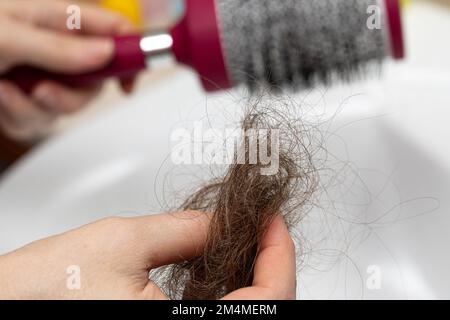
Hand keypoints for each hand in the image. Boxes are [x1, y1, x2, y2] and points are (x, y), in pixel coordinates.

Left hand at [0, 0, 134, 141]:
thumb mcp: (7, 34)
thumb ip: (59, 47)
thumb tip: (104, 54)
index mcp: (58, 18)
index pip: (114, 31)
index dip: (131, 54)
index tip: (129, 81)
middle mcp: (56, 49)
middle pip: (95, 81)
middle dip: (71, 95)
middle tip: (44, 91)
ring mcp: (42, 74)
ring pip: (67, 106)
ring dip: (35, 107)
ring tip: (5, 89)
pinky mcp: (26, 98)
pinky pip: (40, 120)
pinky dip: (18, 115)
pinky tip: (0, 97)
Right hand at [0, 212, 295, 299]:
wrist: (5, 306)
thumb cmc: (45, 290)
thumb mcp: (125, 243)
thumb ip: (185, 229)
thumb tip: (222, 221)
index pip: (269, 297)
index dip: (280, 253)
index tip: (275, 220)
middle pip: (262, 306)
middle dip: (268, 262)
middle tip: (263, 226)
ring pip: (239, 312)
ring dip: (249, 275)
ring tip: (242, 239)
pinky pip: (213, 316)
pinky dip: (224, 292)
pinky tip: (215, 266)